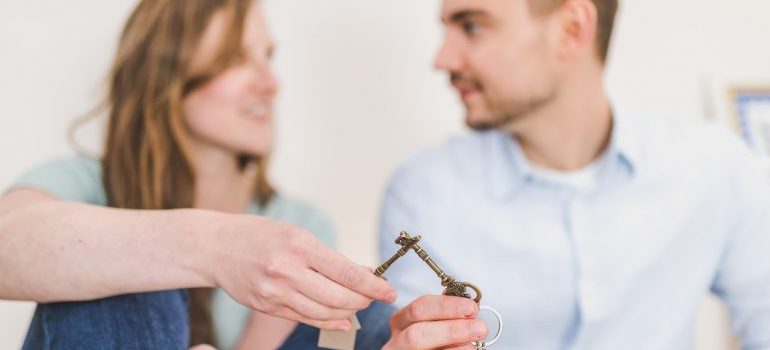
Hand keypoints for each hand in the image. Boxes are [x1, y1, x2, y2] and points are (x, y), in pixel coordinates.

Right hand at [204, 215, 396, 330]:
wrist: (216, 247)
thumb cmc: (261, 235)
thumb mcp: (297, 235)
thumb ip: (328, 257)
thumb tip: (363, 275)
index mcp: (300, 245)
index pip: (346, 272)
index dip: (372, 285)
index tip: (389, 291)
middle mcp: (287, 270)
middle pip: (338, 297)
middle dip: (362, 300)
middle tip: (374, 297)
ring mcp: (275, 292)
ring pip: (324, 312)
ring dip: (348, 312)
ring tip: (358, 305)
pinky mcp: (267, 307)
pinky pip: (305, 319)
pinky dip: (329, 322)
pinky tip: (342, 320)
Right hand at [384, 295, 487, 349]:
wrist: (428, 349)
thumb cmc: (430, 341)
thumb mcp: (431, 325)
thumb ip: (445, 318)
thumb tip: (471, 312)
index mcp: (401, 321)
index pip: (420, 308)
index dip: (447, 307)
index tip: (470, 308)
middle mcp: (397, 341)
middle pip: (417, 334)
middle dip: (451, 330)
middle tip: (478, 328)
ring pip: (419, 347)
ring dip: (453, 345)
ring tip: (474, 344)